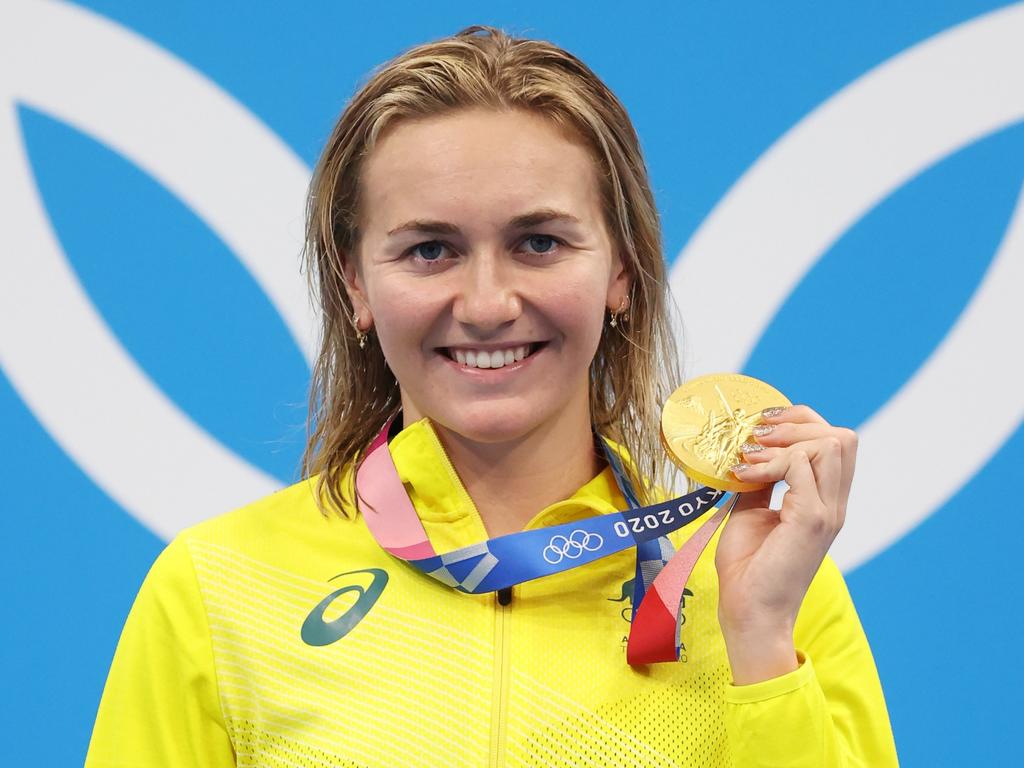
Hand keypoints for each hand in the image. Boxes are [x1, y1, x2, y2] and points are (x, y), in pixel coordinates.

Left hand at [714, 404, 857, 682]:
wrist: (750, 613)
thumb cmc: (749, 569)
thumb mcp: (751, 510)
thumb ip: (760, 480)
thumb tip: (750, 449)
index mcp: (825, 501)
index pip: (836, 441)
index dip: (801, 423)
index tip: (759, 428)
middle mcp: (834, 504)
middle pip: (842, 436)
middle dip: (796, 423)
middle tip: (754, 437)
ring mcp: (827, 512)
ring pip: (829, 444)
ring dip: (782, 441)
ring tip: (748, 458)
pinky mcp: (811, 520)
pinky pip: (800, 466)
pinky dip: (768, 462)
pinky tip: (743, 475)